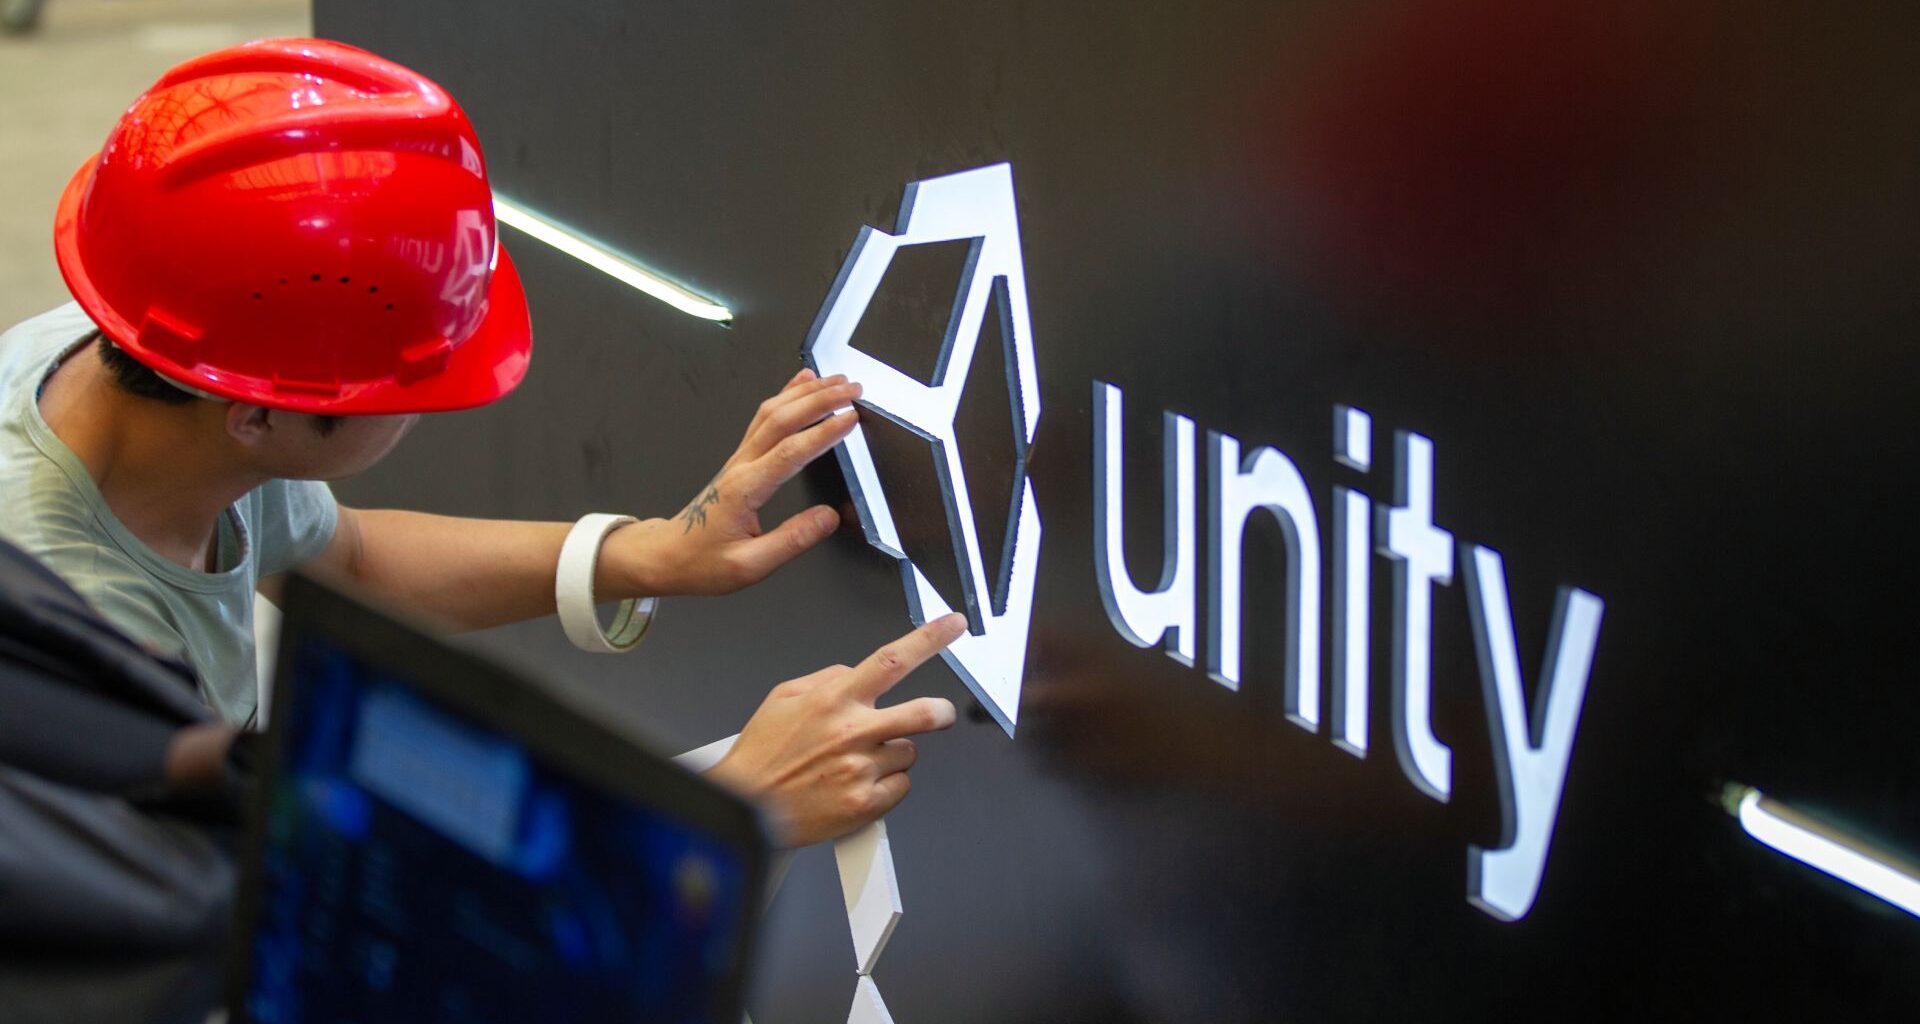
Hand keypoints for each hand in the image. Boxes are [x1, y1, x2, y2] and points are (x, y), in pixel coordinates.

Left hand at [604, 368, 860, 595]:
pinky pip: (763, 418)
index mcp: (745, 489)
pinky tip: (800, 385)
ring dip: (806, 393)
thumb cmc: (703, 562)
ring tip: (836, 382)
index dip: (823, 433)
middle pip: (782, 419)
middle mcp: (741, 466)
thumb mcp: (750, 565)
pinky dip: (785, 396)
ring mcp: (739, 459)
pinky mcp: (740, 459)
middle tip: (852, 391)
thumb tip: (829, 518)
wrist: (667, 556)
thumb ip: (793, 540)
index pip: (790, 452)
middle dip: (821, 400)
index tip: (851, 419)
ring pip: (772, 412)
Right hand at [707, 614, 966, 846]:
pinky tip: (856, 784)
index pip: (891, 660)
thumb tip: (854, 672)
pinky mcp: (865, 804)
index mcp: (834, 700)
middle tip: (939, 713)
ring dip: (894, 754)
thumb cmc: (762, 756)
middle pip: (923, 713)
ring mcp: (861, 770)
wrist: (745, 809)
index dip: (929, 639)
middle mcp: (853, 733)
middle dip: (941, 712)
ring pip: (908, 753)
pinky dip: (887, 785)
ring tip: (857, 761)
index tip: (953, 625)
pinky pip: (901, 787)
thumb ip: (826, 679)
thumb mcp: (782, 698)